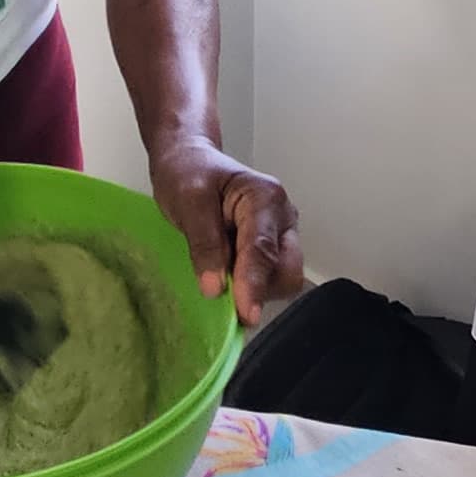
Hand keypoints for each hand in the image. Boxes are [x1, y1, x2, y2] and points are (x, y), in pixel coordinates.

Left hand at [151, 138, 305, 325]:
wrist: (188, 162)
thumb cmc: (187, 174)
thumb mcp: (188, 201)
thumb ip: (204, 243)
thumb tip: (216, 288)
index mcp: (265, 198)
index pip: (263, 249)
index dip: (254, 284)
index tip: (245, 314)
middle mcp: (282, 218)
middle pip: (288, 270)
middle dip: (260, 289)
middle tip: (222, 294)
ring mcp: (280, 236)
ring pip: (282, 279)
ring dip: (254, 290)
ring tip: (219, 275)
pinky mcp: (271, 250)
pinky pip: (270, 279)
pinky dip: (250, 287)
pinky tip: (226, 278)